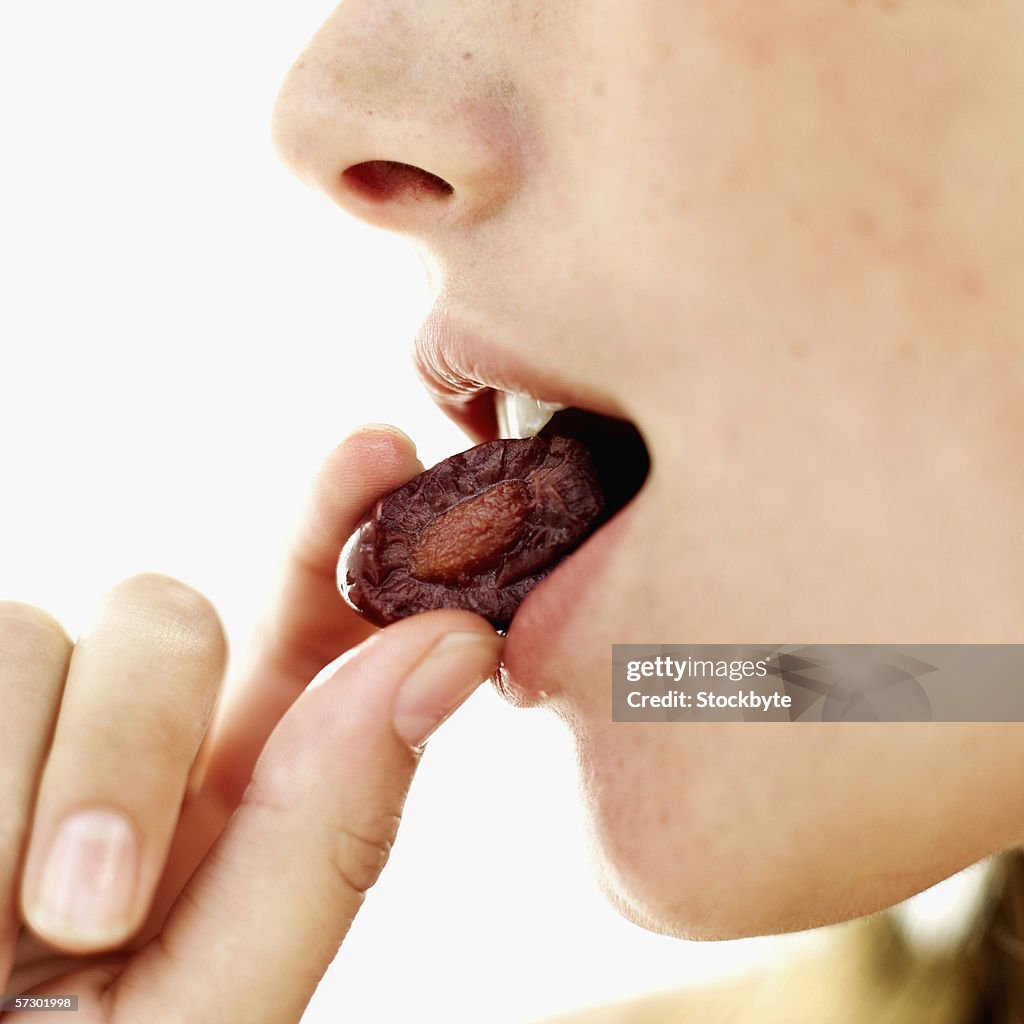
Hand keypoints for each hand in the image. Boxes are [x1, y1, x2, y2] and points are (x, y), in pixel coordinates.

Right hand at [0, 426, 502, 1022]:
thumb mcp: (205, 1002)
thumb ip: (327, 839)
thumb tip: (455, 647)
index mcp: (242, 801)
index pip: (314, 636)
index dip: (348, 542)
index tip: (383, 455)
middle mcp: (135, 736)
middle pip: (169, 618)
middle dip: (130, 745)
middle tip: (91, 909)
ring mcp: (25, 710)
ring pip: (34, 631)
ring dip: (28, 786)